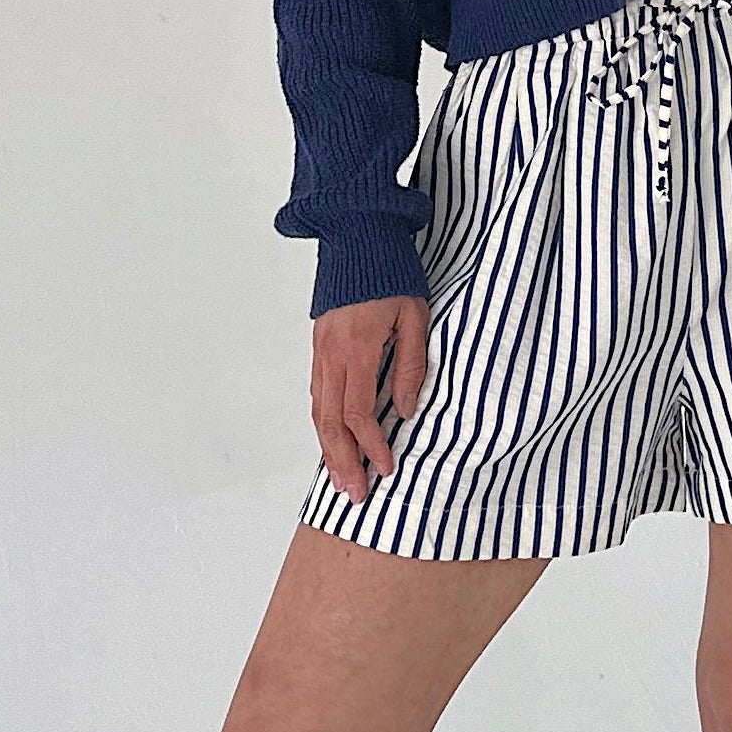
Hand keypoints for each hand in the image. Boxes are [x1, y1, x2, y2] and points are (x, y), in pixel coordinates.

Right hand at [310, 294, 429, 504]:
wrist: (359, 238)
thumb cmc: (390, 273)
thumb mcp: (414, 317)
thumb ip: (410, 365)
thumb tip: (405, 409)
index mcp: (357, 349)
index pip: (359, 412)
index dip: (371, 445)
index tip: (385, 467)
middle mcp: (332, 356)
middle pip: (331, 422)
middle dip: (343, 462)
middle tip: (354, 494)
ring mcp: (321, 352)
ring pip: (318, 412)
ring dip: (329, 449)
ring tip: (340, 479)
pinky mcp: (318, 348)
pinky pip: (317, 394)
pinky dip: (322, 424)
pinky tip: (331, 441)